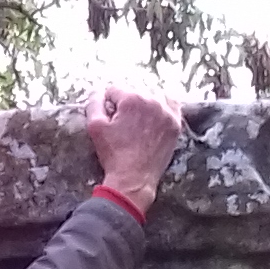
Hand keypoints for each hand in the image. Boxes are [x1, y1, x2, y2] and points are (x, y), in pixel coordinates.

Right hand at [85, 84, 184, 216]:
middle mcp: (152, 101)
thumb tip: (98, 91)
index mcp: (131, 99)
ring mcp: (166, 112)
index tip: (109, 117)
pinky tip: (155, 116)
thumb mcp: (95, 127)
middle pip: (134, 91)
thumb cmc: (113, 154)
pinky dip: (163, 107)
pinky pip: (171, 105)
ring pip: (152, 96)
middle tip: (123, 122)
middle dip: (127, 103)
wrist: (134, 179)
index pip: (115, 89)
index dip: (108, 103)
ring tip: (137, 121)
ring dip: (144, 104)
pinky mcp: (175, 124)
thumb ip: (94, 103)